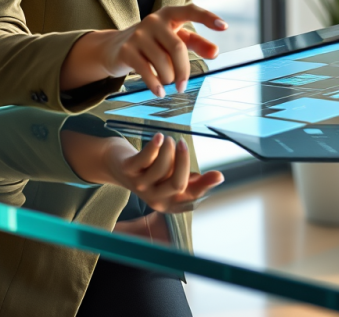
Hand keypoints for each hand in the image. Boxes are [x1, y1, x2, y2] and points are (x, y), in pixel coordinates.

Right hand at [61, 4, 227, 96]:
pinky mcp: (127, 50)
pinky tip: (159, 92)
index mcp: (169, 14)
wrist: (114, 47)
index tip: (224, 27)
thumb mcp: (174, 39)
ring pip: (163, 63)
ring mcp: (138, 34)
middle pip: (178, 47)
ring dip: (168, 79)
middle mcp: (154, 20)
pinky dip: (155, 85)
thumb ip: (196, 43)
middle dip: (183, 70)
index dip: (208, 18)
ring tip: (166, 83)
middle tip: (183, 86)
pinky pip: (147, 72)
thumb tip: (215, 52)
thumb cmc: (152, 43)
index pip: (191, 11)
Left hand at [104, 133, 223, 212]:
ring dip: (168, 149)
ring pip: (161, 168)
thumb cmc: (152, 169)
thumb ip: (195, 180)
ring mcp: (140, 185)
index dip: (205, 186)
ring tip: (168, 140)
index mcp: (169, 202)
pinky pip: (144, 159)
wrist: (117, 164)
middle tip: (184, 143)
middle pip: (177, 183)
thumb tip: (220, 177)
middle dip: (184, 160)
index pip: (191, 196)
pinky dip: (154, 146)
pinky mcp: (128, 170)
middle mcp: (155, 198)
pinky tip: (158, 136)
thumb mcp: (173, 176)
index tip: (218, 174)